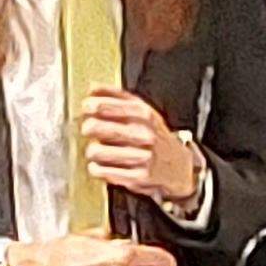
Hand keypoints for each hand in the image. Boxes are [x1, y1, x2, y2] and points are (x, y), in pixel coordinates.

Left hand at [79, 89, 208, 222]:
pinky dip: (96, 167)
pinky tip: (102, 164)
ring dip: (91, 150)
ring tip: (97, 150)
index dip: (88, 106)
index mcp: (143, 114)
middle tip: (90, 130)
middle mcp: (143, 134)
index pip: (102, 105)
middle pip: (94, 127)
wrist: (178, 166)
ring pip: (94, 151)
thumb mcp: (143, 110)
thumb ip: (117, 97)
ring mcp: (141, 156)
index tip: (87, 109)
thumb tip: (92, 89)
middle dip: (87, 128)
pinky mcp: (137, 177)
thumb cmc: (154, 135)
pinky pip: (100, 170)